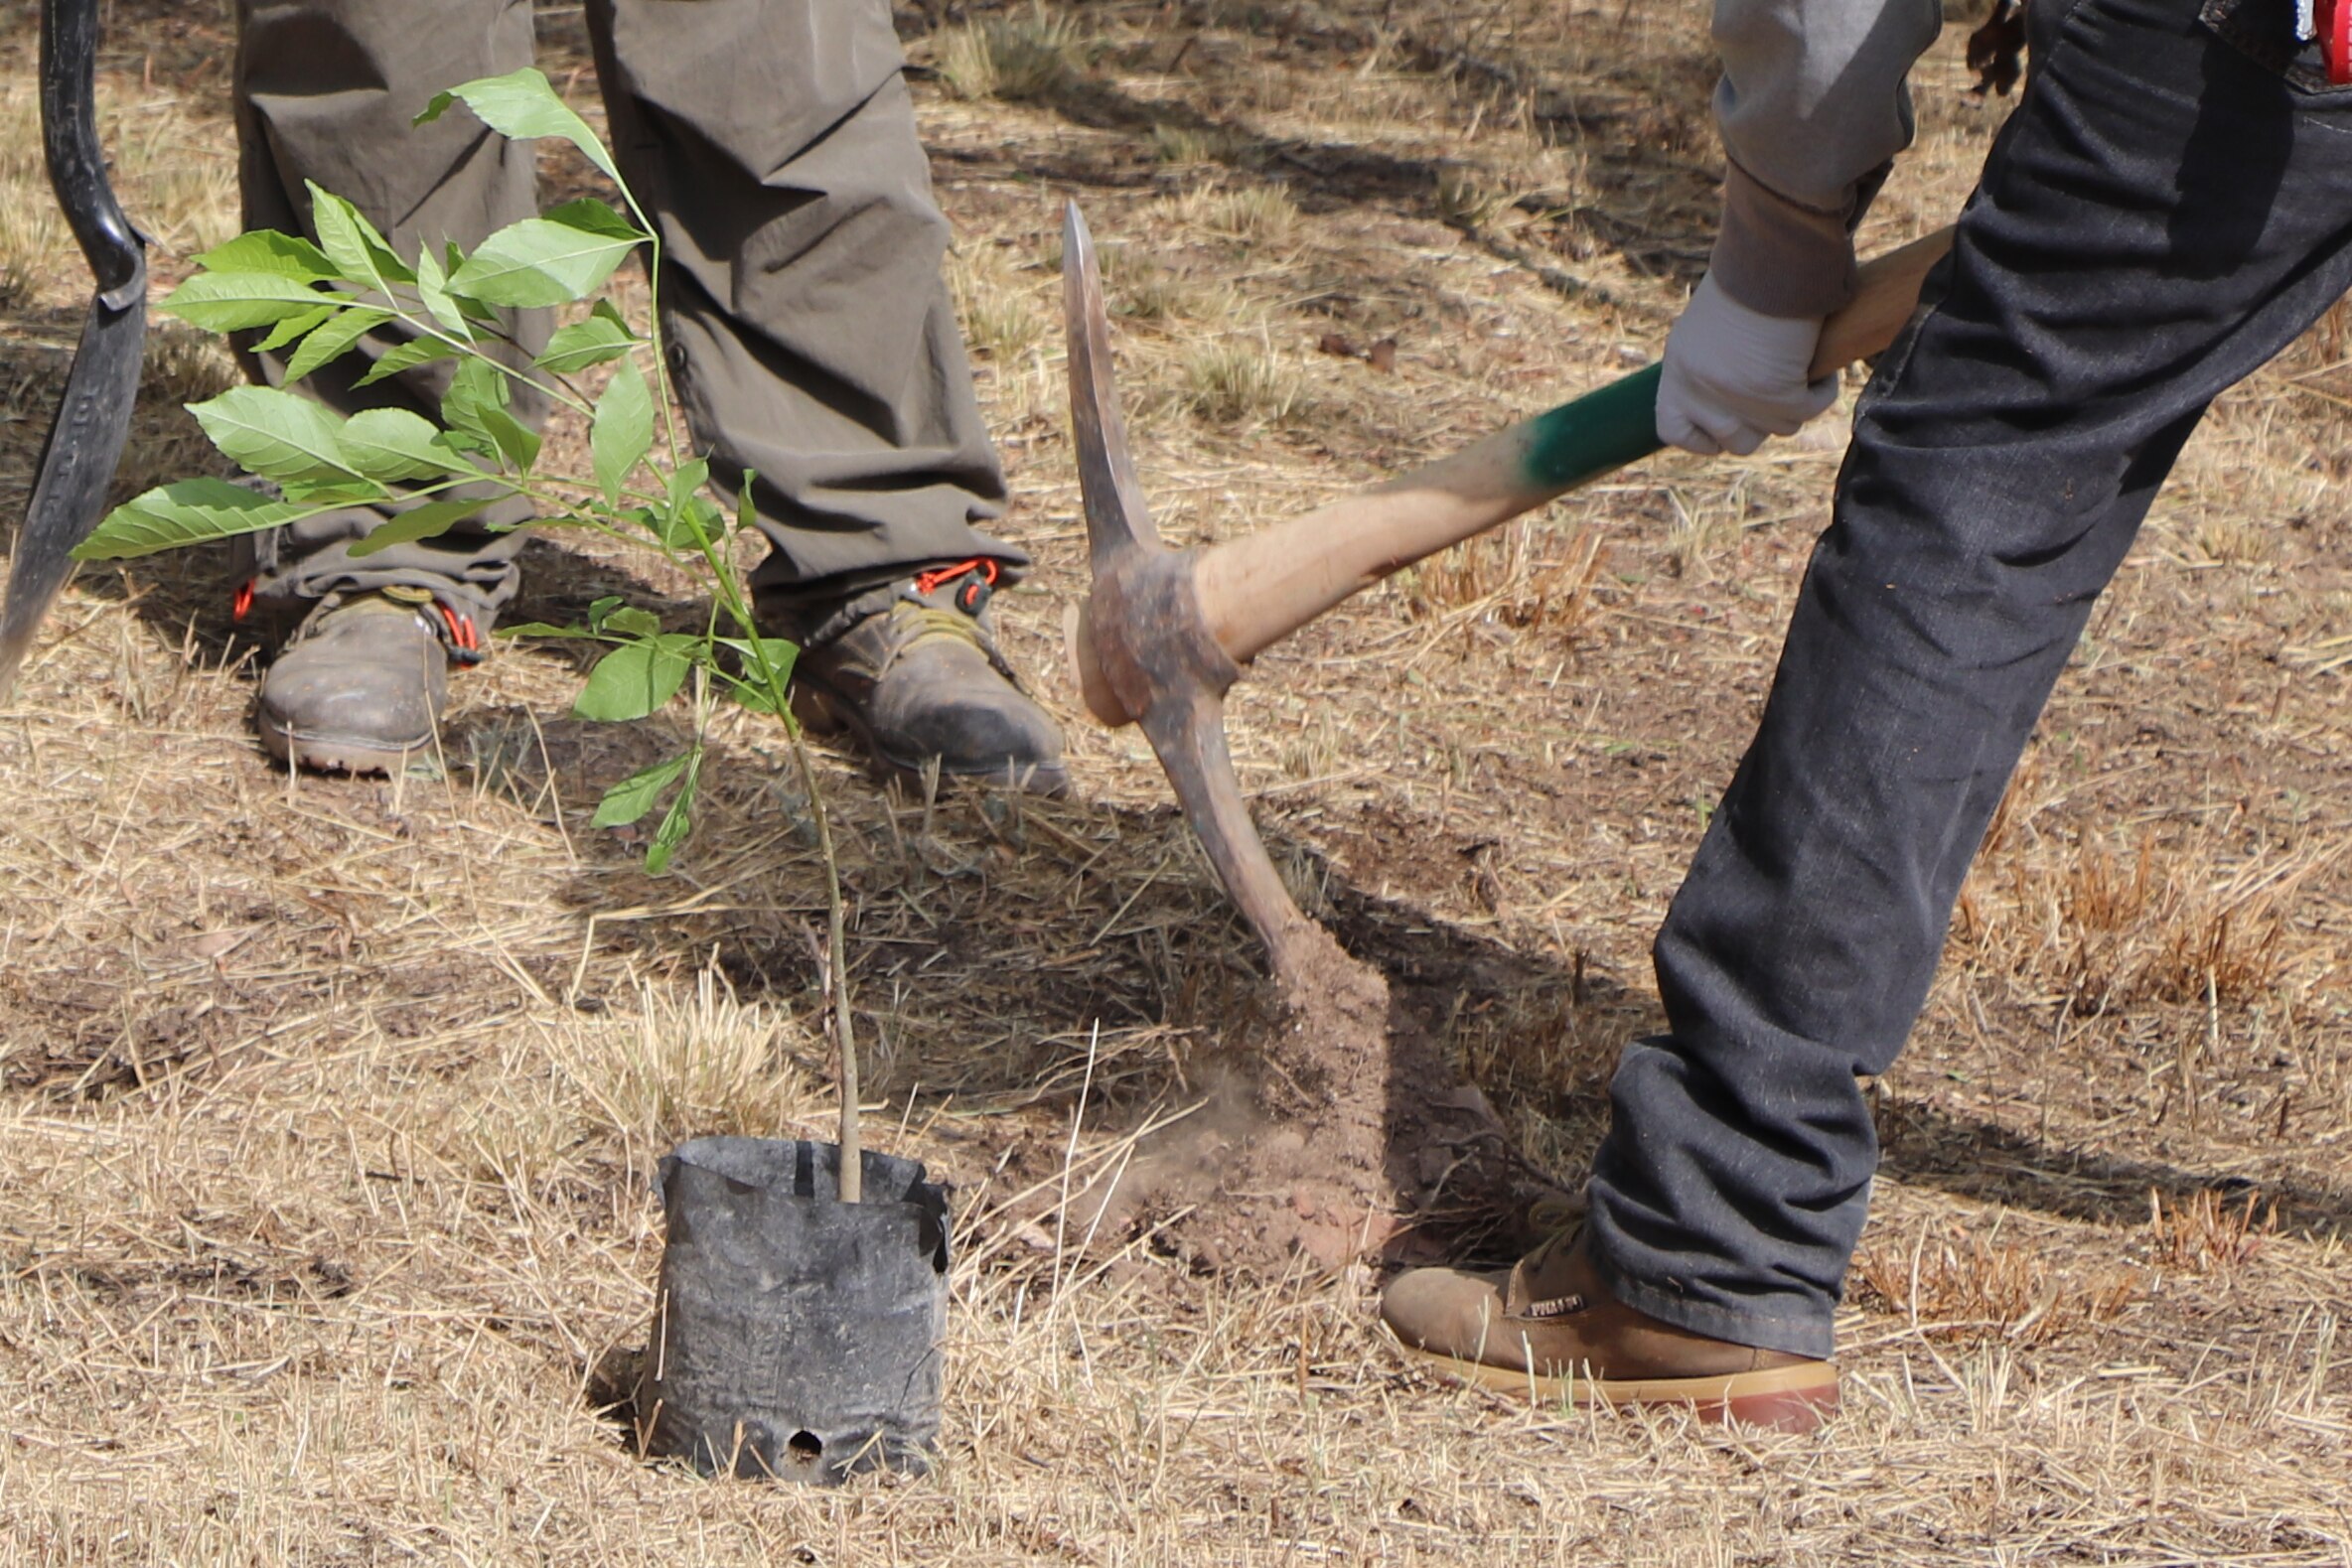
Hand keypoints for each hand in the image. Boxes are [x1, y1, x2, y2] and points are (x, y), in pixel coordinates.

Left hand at [1655, 273, 1837, 455]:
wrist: (1772, 256)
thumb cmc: (1747, 281)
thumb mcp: (1707, 328)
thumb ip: (1707, 369)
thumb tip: (1731, 404)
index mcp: (1677, 371)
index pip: (1672, 431)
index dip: (1702, 438)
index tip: (1725, 430)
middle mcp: (1700, 390)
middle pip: (1736, 441)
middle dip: (1762, 423)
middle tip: (1779, 394)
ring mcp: (1735, 396)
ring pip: (1778, 428)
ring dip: (1796, 405)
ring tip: (1802, 372)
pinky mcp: (1774, 392)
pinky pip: (1808, 409)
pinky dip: (1821, 392)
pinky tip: (1824, 371)